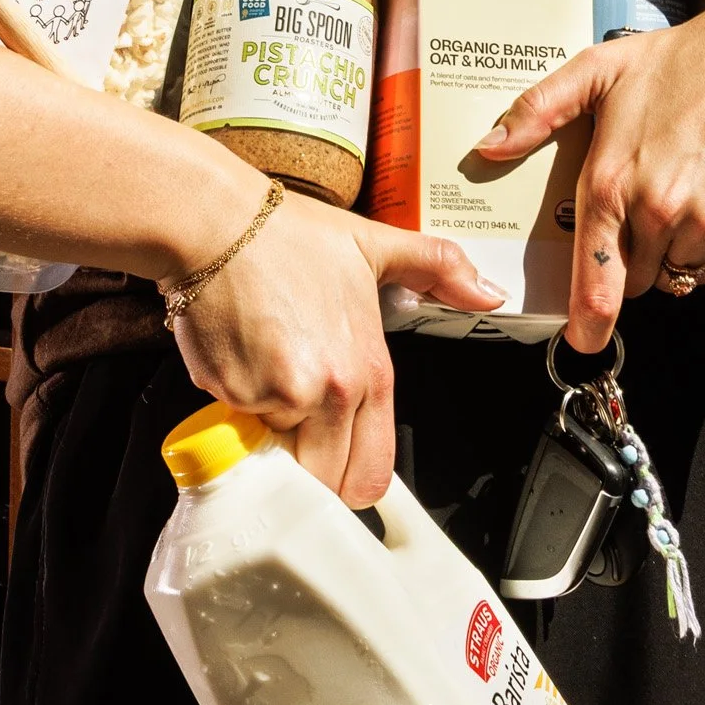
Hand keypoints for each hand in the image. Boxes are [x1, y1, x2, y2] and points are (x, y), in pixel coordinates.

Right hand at [171, 192, 502, 506]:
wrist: (216, 223)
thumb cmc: (286, 236)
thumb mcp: (374, 244)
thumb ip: (437, 268)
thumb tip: (489, 292)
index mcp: (369, 371)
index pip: (372, 474)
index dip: (353, 477)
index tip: (339, 461)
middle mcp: (329, 392)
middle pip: (324, 482)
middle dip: (308, 463)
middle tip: (296, 418)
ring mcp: (276, 397)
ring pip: (275, 454)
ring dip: (270, 430)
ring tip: (268, 369)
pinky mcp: (230, 394)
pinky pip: (235, 424)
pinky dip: (236, 403)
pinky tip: (241, 354)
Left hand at [477, 0, 704, 348]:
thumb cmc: (681, 60)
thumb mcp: (599, 69)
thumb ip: (539, 109)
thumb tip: (489, 144)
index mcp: (612, 179)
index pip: (594, 274)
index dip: (588, 317)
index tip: (583, 338)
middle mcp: (658, 209)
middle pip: (635, 280)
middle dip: (632, 259)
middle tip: (642, 209)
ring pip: (677, 276)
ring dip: (673, 255)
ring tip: (679, 198)